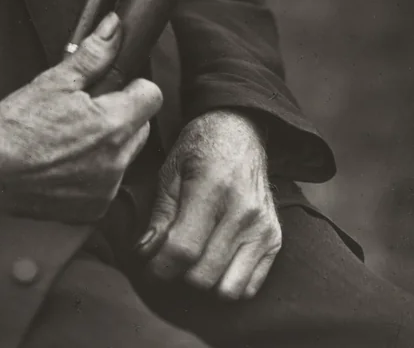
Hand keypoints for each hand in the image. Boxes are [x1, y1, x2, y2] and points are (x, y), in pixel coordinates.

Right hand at [0, 12, 162, 223]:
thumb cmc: (18, 124)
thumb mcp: (55, 80)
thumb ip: (93, 54)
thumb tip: (115, 28)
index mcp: (113, 124)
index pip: (152, 96)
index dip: (133, 87)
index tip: (113, 89)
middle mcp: (117, 160)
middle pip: (141, 126)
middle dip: (121, 115)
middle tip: (86, 111)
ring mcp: (106, 187)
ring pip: (126, 155)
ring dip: (109, 145)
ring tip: (73, 138)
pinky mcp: (93, 208)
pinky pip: (108, 182)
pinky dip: (95, 172)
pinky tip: (68, 162)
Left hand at [137, 110, 281, 299]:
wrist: (240, 131)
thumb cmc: (200, 147)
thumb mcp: (170, 170)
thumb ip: (159, 215)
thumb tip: (145, 254)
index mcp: (211, 189)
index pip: (183, 249)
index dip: (159, 267)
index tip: (148, 267)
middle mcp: (242, 212)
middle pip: (203, 275)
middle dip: (178, 273)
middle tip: (168, 259)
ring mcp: (262, 228)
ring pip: (227, 289)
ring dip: (204, 282)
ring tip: (193, 261)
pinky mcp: (275, 239)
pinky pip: (251, 287)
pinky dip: (229, 284)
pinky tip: (216, 262)